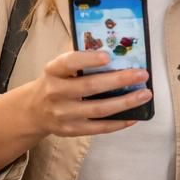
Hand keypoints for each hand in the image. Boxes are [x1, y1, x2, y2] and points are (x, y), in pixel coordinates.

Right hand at [16, 50, 151, 138]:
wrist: (34, 111)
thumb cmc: (55, 83)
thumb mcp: (58, 68)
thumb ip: (80, 59)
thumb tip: (114, 49)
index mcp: (53, 71)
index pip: (69, 63)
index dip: (88, 60)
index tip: (108, 56)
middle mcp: (56, 92)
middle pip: (89, 87)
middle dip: (118, 80)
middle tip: (142, 74)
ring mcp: (64, 114)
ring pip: (98, 109)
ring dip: (125, 102)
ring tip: (145, 94)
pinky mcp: (72, 130)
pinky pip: (99, 128)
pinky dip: (119, 122)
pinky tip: (134, 115)